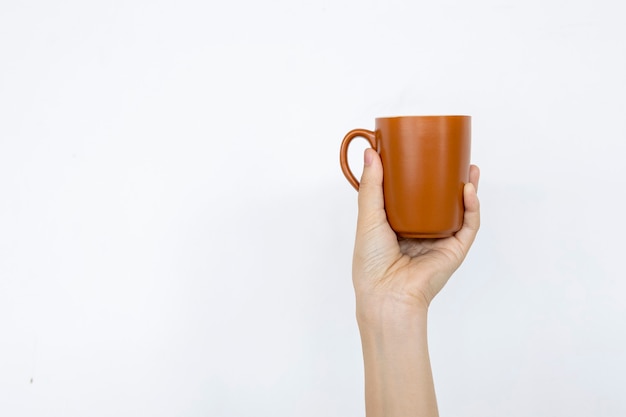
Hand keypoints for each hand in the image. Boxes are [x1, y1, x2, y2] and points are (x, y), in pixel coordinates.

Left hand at [353, 148, 480, 316]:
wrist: (386, 293)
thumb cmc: (371, 261)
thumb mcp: (368, 216)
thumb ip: (372, 185)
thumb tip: (371, 151)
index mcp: (400, 224)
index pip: (414, 195)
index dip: (421, 175)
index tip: (423, 153)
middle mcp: (422, 230)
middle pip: (441, 200)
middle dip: (450, 179)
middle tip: (454, 156)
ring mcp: (440, 240)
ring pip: (459, 210)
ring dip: (468, 189)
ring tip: (470, 167)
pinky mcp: (454, 250)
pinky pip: (468, 225)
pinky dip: (472, 207)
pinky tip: (468, 189)